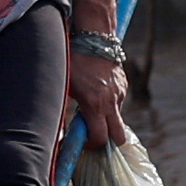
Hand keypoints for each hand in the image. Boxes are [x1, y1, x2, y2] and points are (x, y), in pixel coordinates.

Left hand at [67, 35, 131, 149]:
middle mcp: (111, 102)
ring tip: (91, 105)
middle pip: (119, 137)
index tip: (84, 144)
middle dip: (109, 142)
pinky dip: (108, 103)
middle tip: (95, 136)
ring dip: (106, 119)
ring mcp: (120, 94)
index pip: (100, 138)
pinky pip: (118, 102)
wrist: (94, 39)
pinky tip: (97, 91)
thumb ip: (66, 110)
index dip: (92, 146)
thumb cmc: (75, 63)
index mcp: (95, 105)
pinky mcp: (124, 86)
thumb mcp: (67, 87)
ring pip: (117, 118)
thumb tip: (62, 129)